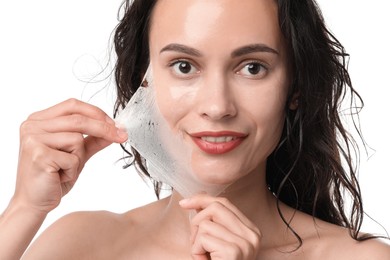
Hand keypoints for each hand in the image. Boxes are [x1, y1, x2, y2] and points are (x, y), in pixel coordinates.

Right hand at [13, 98, 127, 214]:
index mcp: (39, 120)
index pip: (72, 105)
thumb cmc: (53, 177)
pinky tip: (59, 177)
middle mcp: (32, 125)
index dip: (96, 112)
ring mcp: (33, 139)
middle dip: (104, 128)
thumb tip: (117, 128)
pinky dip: (72, 170)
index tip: (115, 124)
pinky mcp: (38, 155)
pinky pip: (72, 158)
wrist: (34, 203)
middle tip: (121, 136)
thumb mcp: (77, 154)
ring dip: (79, 158)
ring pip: (77, 139)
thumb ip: (94, 139)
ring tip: (64, 169)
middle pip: (78, 119)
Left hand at [180, 194, 260, 259]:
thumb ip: (213, 222)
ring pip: (205, 223)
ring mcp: (245, 243)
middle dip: (197, 220)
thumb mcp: (217, 241)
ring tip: (204, 256)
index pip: (225, 203)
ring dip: (196, 240)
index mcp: (251, 231)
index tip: (184, 202)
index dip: (202, 199)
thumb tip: (198, 199)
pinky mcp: (233, 252)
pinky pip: (203, 237)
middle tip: (196, 241)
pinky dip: (196, 250)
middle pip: (216, 207)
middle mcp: (252, 235)